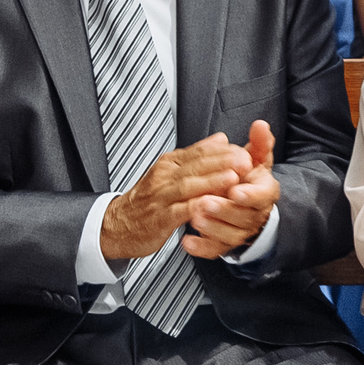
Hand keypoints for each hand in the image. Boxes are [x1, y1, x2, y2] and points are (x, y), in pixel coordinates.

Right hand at [101, 135, 252, 261]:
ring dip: (212, 181)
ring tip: (233, 178)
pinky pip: (178, 211)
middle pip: (196, 165)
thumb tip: (222, 139)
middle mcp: (164, 176)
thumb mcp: (170, 172)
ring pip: (188, 186)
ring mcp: (160, 197)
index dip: (224, 151)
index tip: (245, 150)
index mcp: (170, 163)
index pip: (199, 152)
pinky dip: (195, 208)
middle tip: (246, 161)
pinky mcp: (159, 219)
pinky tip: (210, 206)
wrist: (117, 225)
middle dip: (223, 162)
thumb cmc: (149, 200)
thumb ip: (197, 156)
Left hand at [182, 121, 279, 258]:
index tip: (234, 190)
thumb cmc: (247, 179)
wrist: (245, 203)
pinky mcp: (225, 244)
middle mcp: (255, 214)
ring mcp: (241, 231)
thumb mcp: (256, 159)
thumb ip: (259, 143)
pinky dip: (201, 248)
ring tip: (194, 218)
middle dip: (224, 210)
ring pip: (230, 236)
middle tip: (204, 202)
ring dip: (212, 228)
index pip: (264, 195)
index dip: (250, 194)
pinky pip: (215, 250)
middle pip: (245, 217)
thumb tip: (260, 125)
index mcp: (265, 192)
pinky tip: (186, 242)